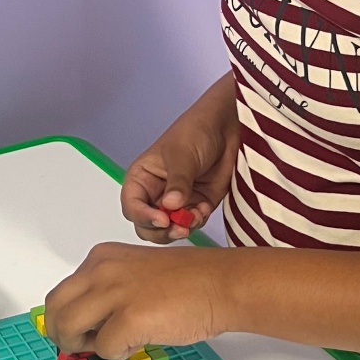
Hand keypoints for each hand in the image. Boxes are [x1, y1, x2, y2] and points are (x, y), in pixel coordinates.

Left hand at [44, 242, 229, 359]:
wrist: (221, 284)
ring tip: (110, 345)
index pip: (61, 293)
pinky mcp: (129, 318)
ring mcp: (114, 292)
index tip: (78, 330)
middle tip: (81, 346)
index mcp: (102, 258)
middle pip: (55, 310)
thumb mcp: (134, 274)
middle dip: (62, 335)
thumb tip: (86, 324)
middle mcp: (101, 270)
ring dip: (83, 346)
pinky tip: (140, 341)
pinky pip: (104, 348)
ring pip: (67, 329)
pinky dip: (119, 353)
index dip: (65, 318)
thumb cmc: (190, 282)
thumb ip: (107, 292)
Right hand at [122, 74, 238, 242]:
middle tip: (180, 227)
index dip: (144, 217)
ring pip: (169, 230)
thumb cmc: (195, 131)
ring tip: (196, 214)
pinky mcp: (196, 206)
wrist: (226, 128)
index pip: (132, 207)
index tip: (163, 219)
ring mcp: (176, 203)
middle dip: (162, 231)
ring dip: (182, 228)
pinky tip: (204, 208)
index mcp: (142, 179)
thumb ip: (177, 182)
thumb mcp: (182, 155)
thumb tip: (171, 205)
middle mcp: (156, 194)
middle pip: (147, 226)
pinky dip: (198, 222)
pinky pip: (192, 225)